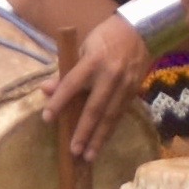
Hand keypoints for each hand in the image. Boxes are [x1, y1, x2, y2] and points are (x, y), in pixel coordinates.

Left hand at [43, 14, 150, 158]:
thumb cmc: (106, 37)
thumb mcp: (83, 47)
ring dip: (99, 138)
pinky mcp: (134, 92)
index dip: (59, 101)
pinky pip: (120, 115)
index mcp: (93, 61)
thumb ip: (66, 71)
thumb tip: (45, 89)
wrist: (143, 31)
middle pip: (95, 108)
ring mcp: (125, 86)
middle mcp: (110, 76)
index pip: (72, 84)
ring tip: (88, 156)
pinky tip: (102, 143)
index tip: (47, 118)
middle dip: (84, 131)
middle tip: (74, 151)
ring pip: (110, 116)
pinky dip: (110, 130)